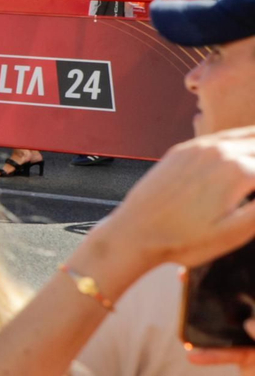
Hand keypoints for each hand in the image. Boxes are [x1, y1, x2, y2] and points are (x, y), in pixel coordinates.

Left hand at [94, 128, 254, 272]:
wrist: (132, 234)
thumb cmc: (182, 241)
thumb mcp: (235, 233)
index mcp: (239, 171)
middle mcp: (220, 152)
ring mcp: (199, 147)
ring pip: (248, 134)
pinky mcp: (183, 149)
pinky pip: (223, 135)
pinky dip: (245, 138)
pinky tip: (250, 145)